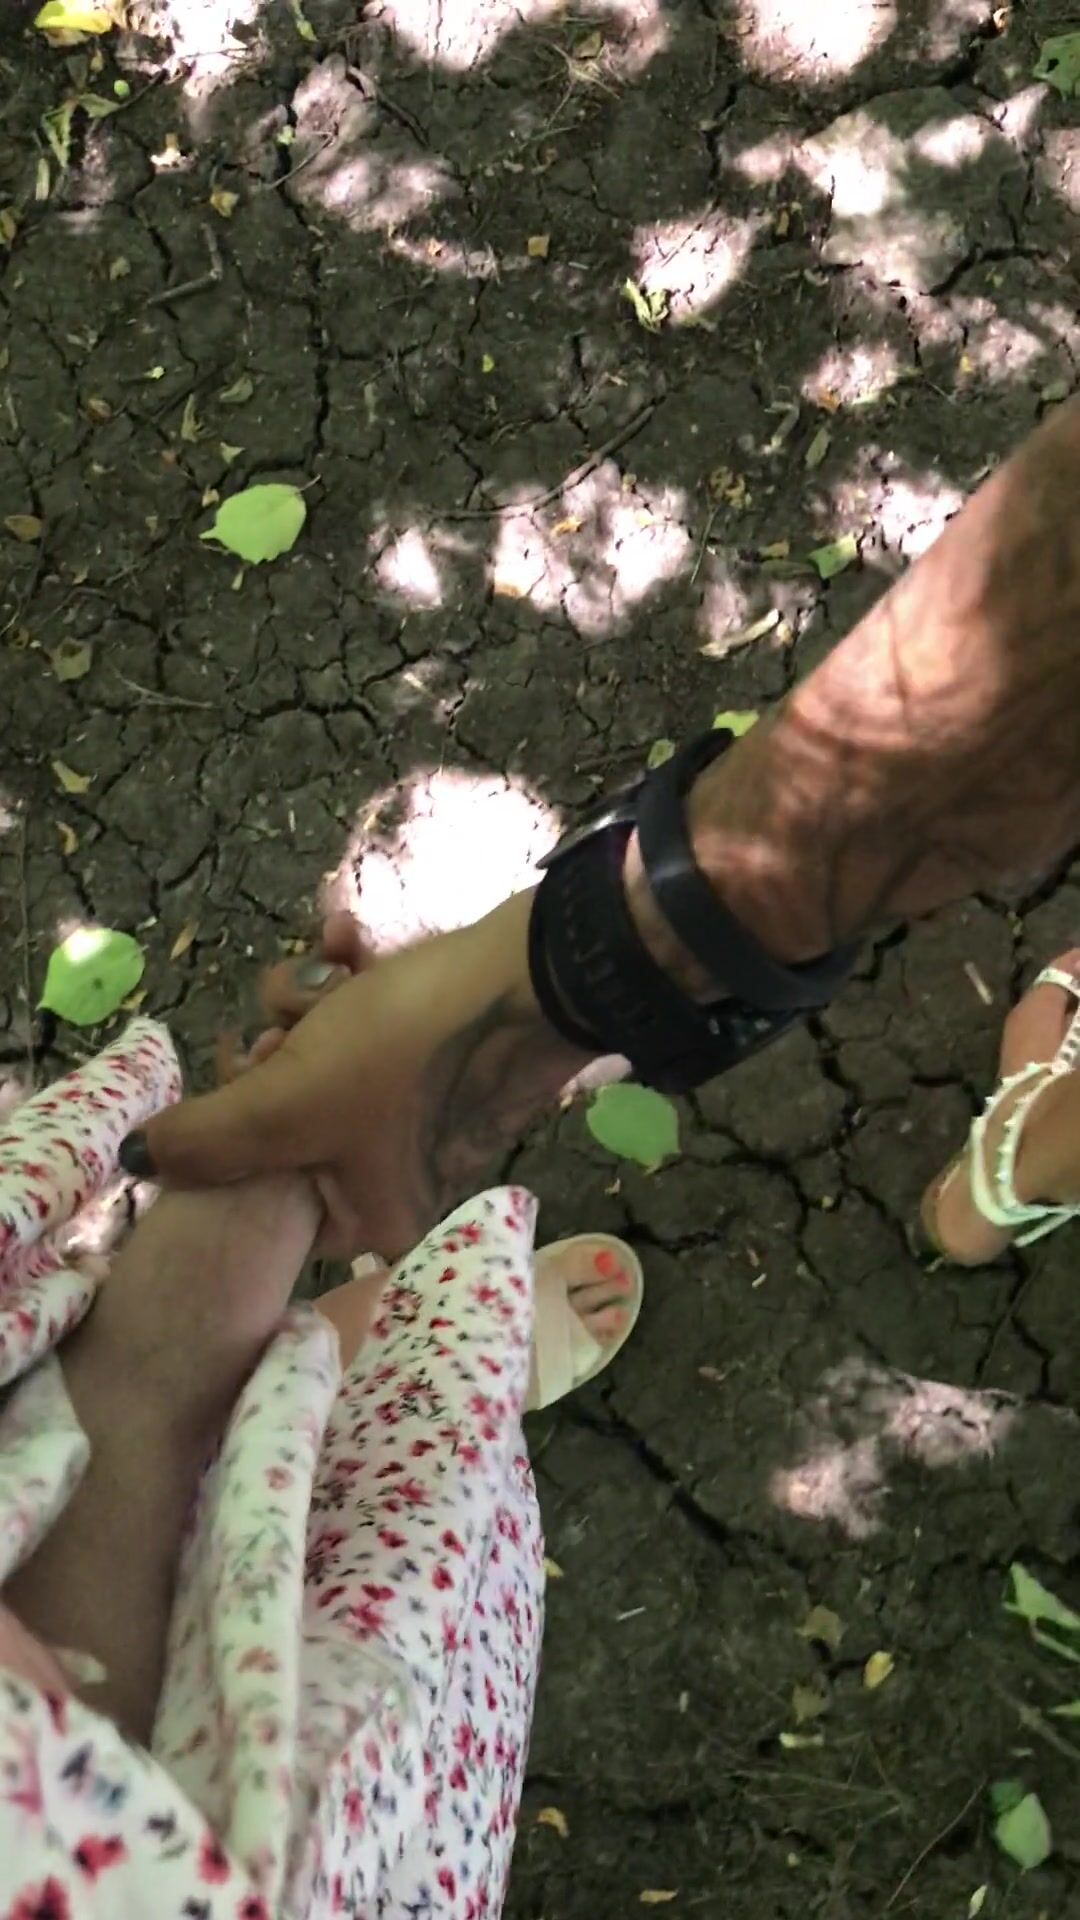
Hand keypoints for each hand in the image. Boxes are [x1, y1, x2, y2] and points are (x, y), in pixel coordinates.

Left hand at [121, 893, 591, 1258]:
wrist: (534, 970)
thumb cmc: (409, 1050)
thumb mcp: (285, 1100)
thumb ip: (201, 1140)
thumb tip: (134, 1159)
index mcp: (370, 1219)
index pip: (262, 1188)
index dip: (238, 1118)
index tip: (249, 1061)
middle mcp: (395, 1177)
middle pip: (286, 1115)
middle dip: (280, 1041)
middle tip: (301, 1016)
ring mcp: (415, 1115)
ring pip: (317, 1057)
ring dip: (310, 996)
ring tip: (339, 962)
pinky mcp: (433, 1059)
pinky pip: (363, 1027)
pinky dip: (349, 980)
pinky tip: (350, 939)